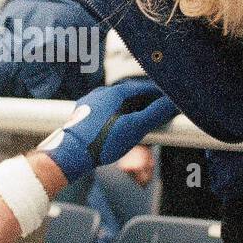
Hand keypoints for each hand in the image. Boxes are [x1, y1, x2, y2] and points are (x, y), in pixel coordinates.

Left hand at [37, 78, 176, 183]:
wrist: (70, 155)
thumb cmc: (102, 141)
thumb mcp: (135, 128)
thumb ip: (155, 114)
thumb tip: (172, 102)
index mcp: (114, 92)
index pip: (144, 87)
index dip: (160, 95)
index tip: (172, 102)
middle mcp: (101, 93)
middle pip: (131, 95)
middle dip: (148, 103)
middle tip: (161, 112)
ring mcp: (90, 103)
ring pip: (118, 103)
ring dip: (133, 110)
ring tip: (145, 122)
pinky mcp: (83, 115)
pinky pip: (107, 111)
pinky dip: (120, 116)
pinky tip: (123, 127)